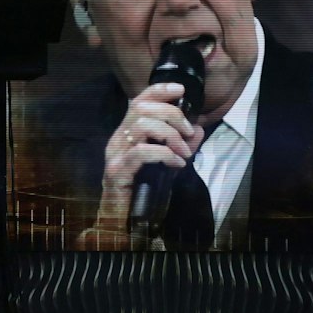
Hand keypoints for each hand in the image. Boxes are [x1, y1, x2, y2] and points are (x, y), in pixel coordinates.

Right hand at [93, 81, 205, 234]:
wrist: (121, 222)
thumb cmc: (143, 192)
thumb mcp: (167, 164)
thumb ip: (180, 146)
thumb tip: (198, 130)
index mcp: (127, 135)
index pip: (138, 101)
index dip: (159, 90)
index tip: (181, 90)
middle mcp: (117, 140)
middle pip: (142, 108)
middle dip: (173, 116)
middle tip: (188, 135)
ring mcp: (115, 155)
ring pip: (142, 126)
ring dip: (171, 137)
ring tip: (184, 153)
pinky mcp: (117, 171)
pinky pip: (142, 152)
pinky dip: (165, 155)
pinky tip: (176, 165)